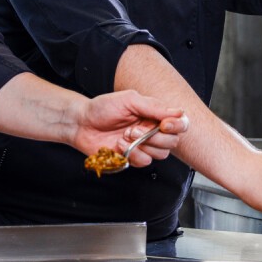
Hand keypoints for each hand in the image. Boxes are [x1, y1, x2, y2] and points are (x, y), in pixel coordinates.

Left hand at [71, 89, 188, 165]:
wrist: (82, 123)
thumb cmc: (102, 108)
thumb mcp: (129, 100)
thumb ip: (154, 106)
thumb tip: (178, 112)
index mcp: (154, 115)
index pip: (180, 124)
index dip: (177, 126)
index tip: (164, 124)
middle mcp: (152, 131)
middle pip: (172, 142)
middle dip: (155, 137)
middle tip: (134, 129)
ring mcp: (143, 145)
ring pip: (160, 154)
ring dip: (141, 145)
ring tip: (125, 136)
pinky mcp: (133, 157)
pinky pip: (144, 162)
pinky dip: (132, 154)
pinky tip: (120, 145)